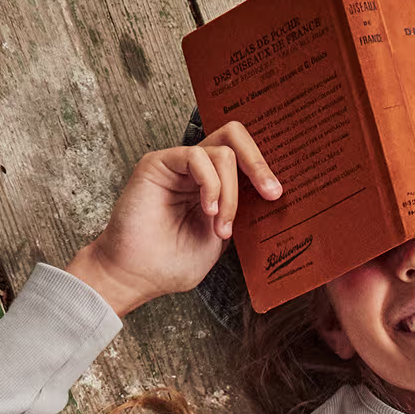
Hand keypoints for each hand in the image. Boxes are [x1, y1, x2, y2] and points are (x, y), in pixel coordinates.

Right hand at [67, 122, 282, 313]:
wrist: (137, 275)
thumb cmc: (172, 264)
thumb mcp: (219, 240)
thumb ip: (239, 214)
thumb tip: (269, 195)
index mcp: (213, 186)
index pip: (242, 159)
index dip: (263, 170)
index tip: (277, 197)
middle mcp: (197, 170)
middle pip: (235, 137)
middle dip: (259, 163)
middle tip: (271, 192)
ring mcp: (179, 165)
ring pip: (222, 152)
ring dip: (230, 194)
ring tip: (220, 226)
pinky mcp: (160, 162)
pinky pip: (197, 157)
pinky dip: (211, 185)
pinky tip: (208, 211)